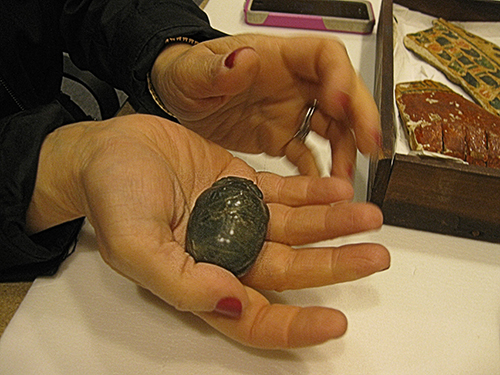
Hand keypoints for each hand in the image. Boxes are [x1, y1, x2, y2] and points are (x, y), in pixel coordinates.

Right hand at [27, 114, 388, 348]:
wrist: (107, 148)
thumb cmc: (111, 194)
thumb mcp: (134, 243)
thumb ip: (180, 280)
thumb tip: (231, 303)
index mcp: (201, 279)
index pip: (254, 317)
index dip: (294, 326)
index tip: (337, 323)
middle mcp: (225, 252)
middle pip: (288, 269)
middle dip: (333, 264)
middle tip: (375, 255)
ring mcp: (237, 216)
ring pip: (294, 229)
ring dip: (332, 223)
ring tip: (368, 214)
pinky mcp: (241, 183)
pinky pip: (285, 192)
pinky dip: (313, 191)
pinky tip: (338, 186)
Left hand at [151, 34, 380, 177]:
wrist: (177, 102)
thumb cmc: (186, 76)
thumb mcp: (192, 72)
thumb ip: (217, 70)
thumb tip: (243, 59)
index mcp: (275, 59)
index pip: (324, 57)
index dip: (339, 77)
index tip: (340, 102)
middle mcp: (291, 85)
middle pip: (341, 94)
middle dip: (359, 118)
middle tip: (369, 146)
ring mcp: (289, 113)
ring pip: (332, 129)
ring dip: (345, 152)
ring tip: (345, 181)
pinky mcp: (280, 138)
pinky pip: (308, 155)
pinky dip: (319, 173)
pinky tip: (324, 192)